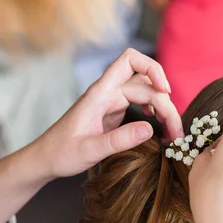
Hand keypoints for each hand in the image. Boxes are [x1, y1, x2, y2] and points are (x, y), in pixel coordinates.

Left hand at [35, 48, 182, 180]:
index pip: (129, 62)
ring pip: (146, 94)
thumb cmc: (61, 154)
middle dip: (166, 105)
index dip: (152, 69)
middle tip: (176, 135)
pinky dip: (155, 115)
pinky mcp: (114, 114)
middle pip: (146, 85)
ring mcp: (112, 102)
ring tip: (173, 134)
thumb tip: (151, 129)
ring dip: (163, 110)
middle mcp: (107, 93)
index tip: (165, 91)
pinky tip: (160, 130)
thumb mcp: (90, 151)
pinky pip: (141, 106)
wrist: (45, 160)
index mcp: (100, 94)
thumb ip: (119, 140)